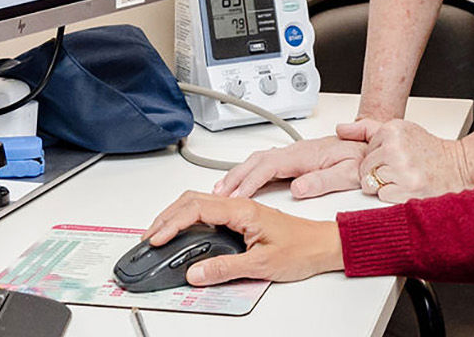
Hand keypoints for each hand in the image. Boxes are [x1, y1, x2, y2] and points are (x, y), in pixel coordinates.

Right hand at [144, 191, 343, 284]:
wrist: (324, 245)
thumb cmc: (302, 248)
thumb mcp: (262, 265)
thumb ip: (225, 268)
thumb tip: (196, 273)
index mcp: (242, 209)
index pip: (196, 209)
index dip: (171, 223)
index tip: (156, 238)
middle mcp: (239, 205)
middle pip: (191, 201)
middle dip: (166, 217)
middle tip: (149, 237)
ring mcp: (240, 210)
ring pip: (198, 203)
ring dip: (175, 216)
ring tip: (160, 234)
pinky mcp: (242, 218)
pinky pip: (209, 211)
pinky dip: (188, 218)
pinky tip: (184, 230)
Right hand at [212, 133, 367, 198]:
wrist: (375, 148)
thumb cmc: (362, 160)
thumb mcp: (348, 174)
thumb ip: (322, 181)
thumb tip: (296, 190)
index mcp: (305, 155)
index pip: (269, 166)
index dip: (248, 181)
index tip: (234, 196)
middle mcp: (297, 150)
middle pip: (257, 160)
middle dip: (234, 177)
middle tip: (216, 195)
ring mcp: (295, 153)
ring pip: (258, 159)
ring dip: (238, 173)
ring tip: (221, 190)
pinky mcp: (297, 157)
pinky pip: (265, 162)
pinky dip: (248, 170)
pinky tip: (242, 180)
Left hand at [340, 119, 473, 201]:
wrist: (459, 167)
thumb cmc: (429, 151)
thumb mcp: (400, 131)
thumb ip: (367, 129)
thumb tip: (340, 129)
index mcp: (392, 130)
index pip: (364, 151)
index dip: (377, 158)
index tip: (395, 157)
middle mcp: (396, 147)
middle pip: (364, 169)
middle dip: (377, 173)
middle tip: (400, 171)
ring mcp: (402, 169)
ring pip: (371, 183)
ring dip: (385, 185)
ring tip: (404, 178)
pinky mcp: (408, 190)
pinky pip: (382, 196)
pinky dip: (393, 196)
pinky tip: (407, 188)